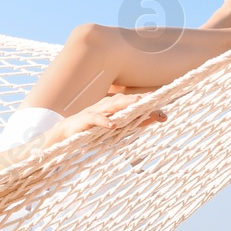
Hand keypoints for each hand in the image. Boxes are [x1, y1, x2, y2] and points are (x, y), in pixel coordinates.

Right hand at [46, 94, 165, 145]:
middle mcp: (106, 105)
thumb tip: (157, 118)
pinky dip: (105, 121)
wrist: (66, 132)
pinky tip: (113, 125)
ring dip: (125, 104)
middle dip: (139, 99)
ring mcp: (96, 111)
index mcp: (114, 105)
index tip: (164, 101)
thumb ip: (136, 122)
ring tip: (138, 103)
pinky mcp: (85, 120)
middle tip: (154, 98)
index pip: (133, 102)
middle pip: (125, 100)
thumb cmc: (93, 128)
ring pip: (112, 106)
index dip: (147, 101)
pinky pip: (96, 119)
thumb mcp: (117, 126)